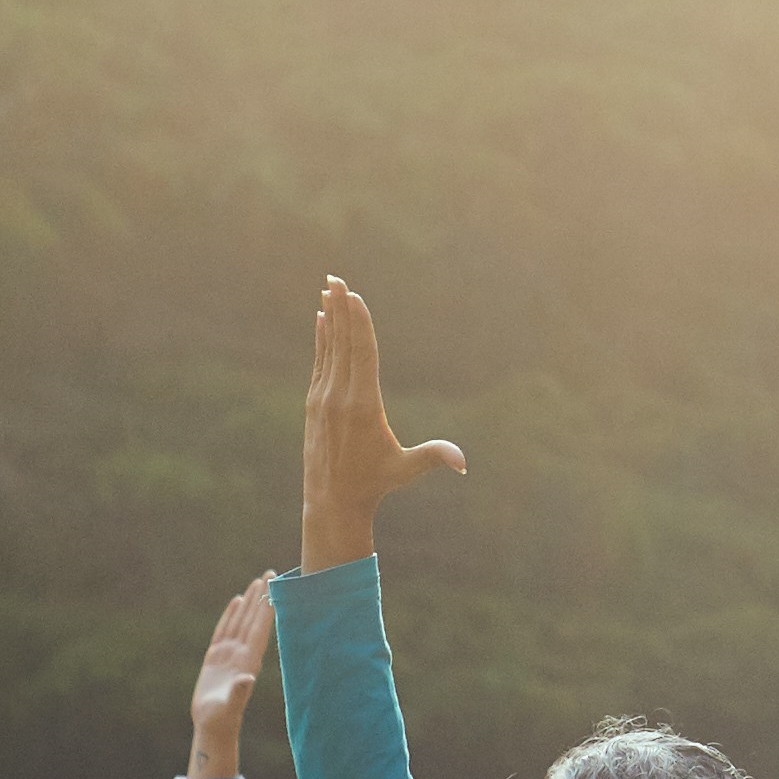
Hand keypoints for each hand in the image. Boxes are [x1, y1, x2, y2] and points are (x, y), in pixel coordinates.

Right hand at [186, 574, 274, 778]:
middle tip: (270, 572)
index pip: (260, 628)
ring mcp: (230, 654)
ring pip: (240, 620)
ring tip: (256, 581)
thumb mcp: (230, 704)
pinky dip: (230, 615)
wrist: (213, 725)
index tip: (276, 588)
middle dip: (262, 596)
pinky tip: (236, 602)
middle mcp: (242, 653)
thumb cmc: (222, 717)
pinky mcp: (217, 656)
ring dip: (249, 602)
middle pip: (253, 618)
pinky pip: (224, 630)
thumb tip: (247, 678)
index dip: (267, 608)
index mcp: (249, 661)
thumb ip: (239, 691)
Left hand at [300, 275, 465, 572]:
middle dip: (339, 309)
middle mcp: (339, 396)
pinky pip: (320, 362)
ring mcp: (323, 398)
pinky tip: (320, 320)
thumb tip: (464, 461)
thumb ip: (434, 457)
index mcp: (362, 406)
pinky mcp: (314, 403)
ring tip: (327, 289)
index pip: (361, 354)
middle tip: (334, 278)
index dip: (358, 323)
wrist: (331, 500)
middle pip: (342, 343)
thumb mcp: (406, 469)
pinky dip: (321, 339)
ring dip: (329, 317)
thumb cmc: (374, 483)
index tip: (352, 296)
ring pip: (328, 348)